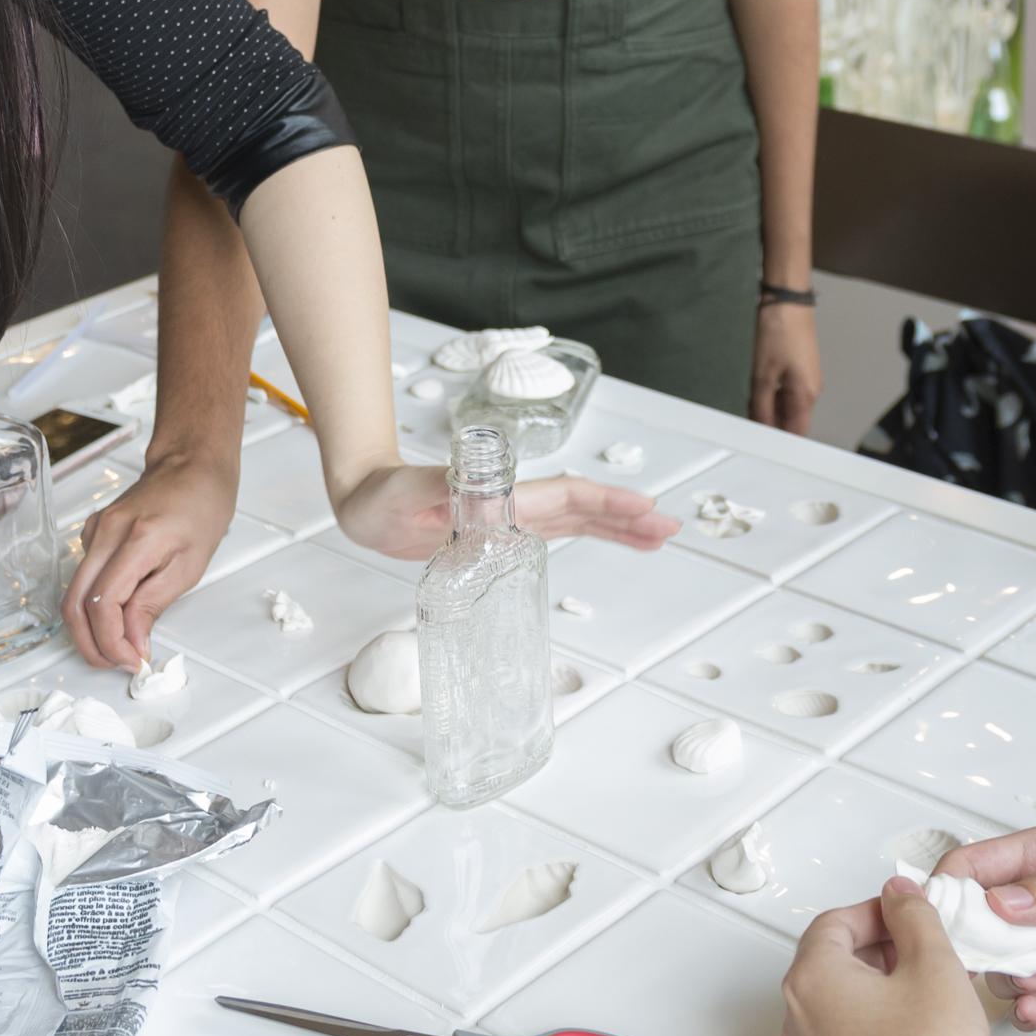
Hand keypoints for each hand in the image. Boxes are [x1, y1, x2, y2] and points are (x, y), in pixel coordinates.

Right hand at [61, 448, 233, 668]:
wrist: (191, 466)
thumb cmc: (201, 508)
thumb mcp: (189, 566)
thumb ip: (153, 605)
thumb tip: (131, 643)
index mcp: (135, 539)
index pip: (102, 603)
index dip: (112, 641)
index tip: (132, 660)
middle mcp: (104, 533)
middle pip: (74, 604)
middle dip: (90, 644)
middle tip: (116, 664)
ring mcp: (93, 532)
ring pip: (73, 594)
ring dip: (89, 629)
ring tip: (120, 646)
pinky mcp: (92, 534)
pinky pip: (84, 578)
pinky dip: (94, 605)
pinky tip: (120, 612)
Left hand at [330, 461, 681, 558]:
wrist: (366, 501)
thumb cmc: (382, 496)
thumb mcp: (406, 495)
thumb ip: (438, 493)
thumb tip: (474, 500)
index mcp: (499, 494)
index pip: (563, 497)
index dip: (604, 504)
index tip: (642, 507)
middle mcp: (513, 503)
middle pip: (582, 508)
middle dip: (626, 518)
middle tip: (668, 529)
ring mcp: (513, 517)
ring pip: (578, 521)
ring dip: (619, 528)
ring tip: (659, 537)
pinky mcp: (506, 532)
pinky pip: (559, 532)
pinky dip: (592, 535)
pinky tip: (618, 541)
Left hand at [750, 300, 821, 435]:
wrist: (788, 300)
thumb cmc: (779, 332)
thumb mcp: (762, 375)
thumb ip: (761, 407)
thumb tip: (760, 428)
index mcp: (806, 395)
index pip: (797, 433)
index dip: (779, 443)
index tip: (761, 445)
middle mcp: (812, 390)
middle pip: (793, 420)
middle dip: (772, 425)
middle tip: (748, 424)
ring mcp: (807, 378)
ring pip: (789, 406)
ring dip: (771, 409)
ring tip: (750, 404)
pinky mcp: (801, 367)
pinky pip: (788, 391)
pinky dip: (773, 395)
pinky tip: (757, 389)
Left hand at [780, 885, 1012, 1035]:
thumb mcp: (934, 968)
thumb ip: (915, 919)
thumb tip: (901, 897)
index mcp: (810, 980)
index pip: (834, 920)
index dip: (880, 909)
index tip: (913, 912)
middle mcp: (800, 1019)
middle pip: (834, 957)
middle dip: (884, 943)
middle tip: (930, 945)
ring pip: (844, 996)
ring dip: (886, 980)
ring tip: (936, 984)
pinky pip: (851, 1032)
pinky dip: (883, 1015)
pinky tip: (926, 1025)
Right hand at [929, 825, 1035, 1035]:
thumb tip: (1002, 904)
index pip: (978, 866)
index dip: (950, 889)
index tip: (934, 915)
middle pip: (984, 923)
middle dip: (970, 943)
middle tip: (969, 961)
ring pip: (1011, 965)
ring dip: (1003, 977)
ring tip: (1019, 983)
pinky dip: (1032, 1009)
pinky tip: (1032, 1010)